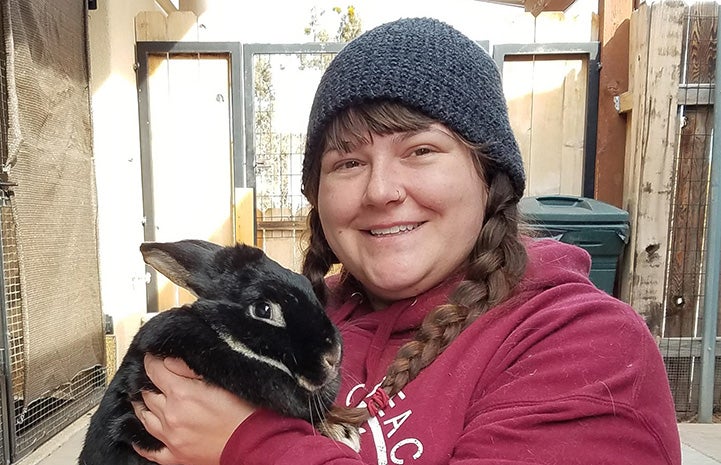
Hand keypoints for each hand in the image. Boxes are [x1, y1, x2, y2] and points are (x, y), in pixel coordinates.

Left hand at [132, 355, 255, 464]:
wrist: (254, 442)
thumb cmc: (244, 410)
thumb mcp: (220, 379)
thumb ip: (189, 368)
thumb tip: (167, 361)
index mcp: (182, 394)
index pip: (155, 371)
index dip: (152, 360)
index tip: (152, 357)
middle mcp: (171, 416)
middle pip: (148, 394)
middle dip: (149, 382)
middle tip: (153, 377)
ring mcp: (171, 438)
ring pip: (145, 418)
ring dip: (144, 406)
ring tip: (146, 398)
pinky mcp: (175, 457)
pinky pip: (150, 450)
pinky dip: (143, 441)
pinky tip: (141, 434)